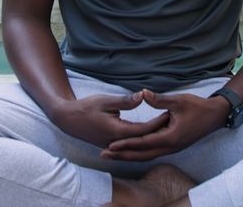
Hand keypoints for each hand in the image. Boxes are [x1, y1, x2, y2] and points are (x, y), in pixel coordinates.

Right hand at [49, 92, 170, 149]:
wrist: (68, 120)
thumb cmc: (86, 108)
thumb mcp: (106, 100)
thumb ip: (125, 101)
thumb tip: (143, 96)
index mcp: (118, 131)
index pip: (144, 129)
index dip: (158, 122)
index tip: (171, 114)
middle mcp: (117, 142)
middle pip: (144, 139)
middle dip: (159, 130)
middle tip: (174, 121)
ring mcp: (114, 145)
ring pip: (138, 144)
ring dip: (152, 137)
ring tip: (167, 128)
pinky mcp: (111, 145)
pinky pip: (131, 145)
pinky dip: (142, 140)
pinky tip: (151, 135)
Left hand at [101, 90, 229, 161]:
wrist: (215, 116)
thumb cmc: (198, 107)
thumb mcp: (179, 101)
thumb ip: (159, 99)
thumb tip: (143, 93)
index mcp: (170, 137)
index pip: (143, 143)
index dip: (126, 144)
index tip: (111, 144)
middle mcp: (170, 147)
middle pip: (142, 155)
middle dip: (123, 155)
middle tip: (104, 154)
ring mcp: (172, 148)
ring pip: (147, 156)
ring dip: (130, 156)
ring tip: (113, 154)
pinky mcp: (173, 146)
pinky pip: (153, 153)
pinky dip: (140, 153)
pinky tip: (131, 151)